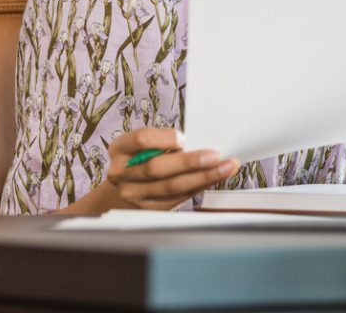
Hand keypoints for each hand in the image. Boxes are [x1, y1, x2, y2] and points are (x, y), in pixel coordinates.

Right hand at [106, 128, 239, 209]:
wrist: (125, 186)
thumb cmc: (141, 156)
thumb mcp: (143, 142)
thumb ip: (163, 139)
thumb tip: (197, 140)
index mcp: (120, 149)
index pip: (141, 140)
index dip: (164, 138)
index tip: (184, 137)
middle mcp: (122, 174)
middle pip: (158, 168)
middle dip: (189, 162)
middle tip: (215, 155)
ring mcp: (135, 195)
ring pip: (172, 187)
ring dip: (203, 177)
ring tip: (226, 167)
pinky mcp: (150, 209)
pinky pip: (179, 198)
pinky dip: (200, 186)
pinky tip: (215, 178)